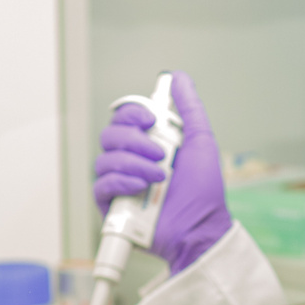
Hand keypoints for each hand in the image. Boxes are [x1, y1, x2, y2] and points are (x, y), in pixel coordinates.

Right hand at [92, 72, 231, 274]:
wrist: (200, 228)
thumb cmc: (203, 190)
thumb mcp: (200, 141)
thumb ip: (189, 107)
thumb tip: (178, 77)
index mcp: (148, 143)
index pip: (124, 118)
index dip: (132, 113)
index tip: (152, 120)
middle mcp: (131, 160)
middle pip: (110, 135)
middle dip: (134, 140)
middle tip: (160, 154)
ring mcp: (120, 183)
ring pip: (104, 159)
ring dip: (134, 163)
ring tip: (158, 176)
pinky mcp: (111, 206)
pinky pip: (101, 185)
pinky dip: (121, 181)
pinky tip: (141, 187)